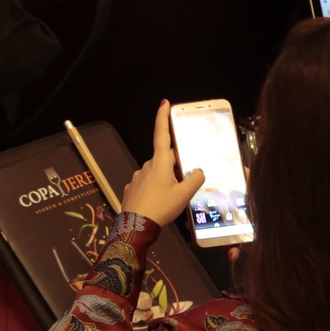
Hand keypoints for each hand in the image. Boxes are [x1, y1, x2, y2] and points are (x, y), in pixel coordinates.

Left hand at [122, 100, 205, 225]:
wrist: (135, 228)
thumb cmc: (160, 208)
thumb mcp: (183, 196)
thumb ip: (194, 180)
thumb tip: (198, 172)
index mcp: (160, 163)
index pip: (161, 134)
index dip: (162, 117)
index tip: (164, 103)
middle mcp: (146, 166)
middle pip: (164, 159)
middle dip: (175, 166)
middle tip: (185, 182)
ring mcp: (137, 178)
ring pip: (156, 173)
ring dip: (165, 180)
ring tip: (173, 199)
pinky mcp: (131, 189)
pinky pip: (147, 185)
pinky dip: (155, 190)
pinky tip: (160, 204)